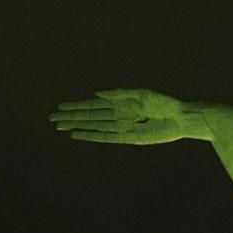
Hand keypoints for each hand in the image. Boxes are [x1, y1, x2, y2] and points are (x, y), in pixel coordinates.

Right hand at [48, 88, 203, 143]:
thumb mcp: (141, 94)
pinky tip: (78, 135)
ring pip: (94, 127)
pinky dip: (92, 136)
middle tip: (52, 119)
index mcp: (121, 103)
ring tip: (60, 127)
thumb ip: (118, 94)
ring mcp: (122, 127)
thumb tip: (96, 94)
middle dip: (71, 117)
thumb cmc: (164, 103)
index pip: (93, 106)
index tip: (60, 107)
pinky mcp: (129, 138)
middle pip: (89, 117)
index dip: (76, 106)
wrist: (181, 118)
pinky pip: (106, 137)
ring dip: (77, 127)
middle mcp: (118, 116)